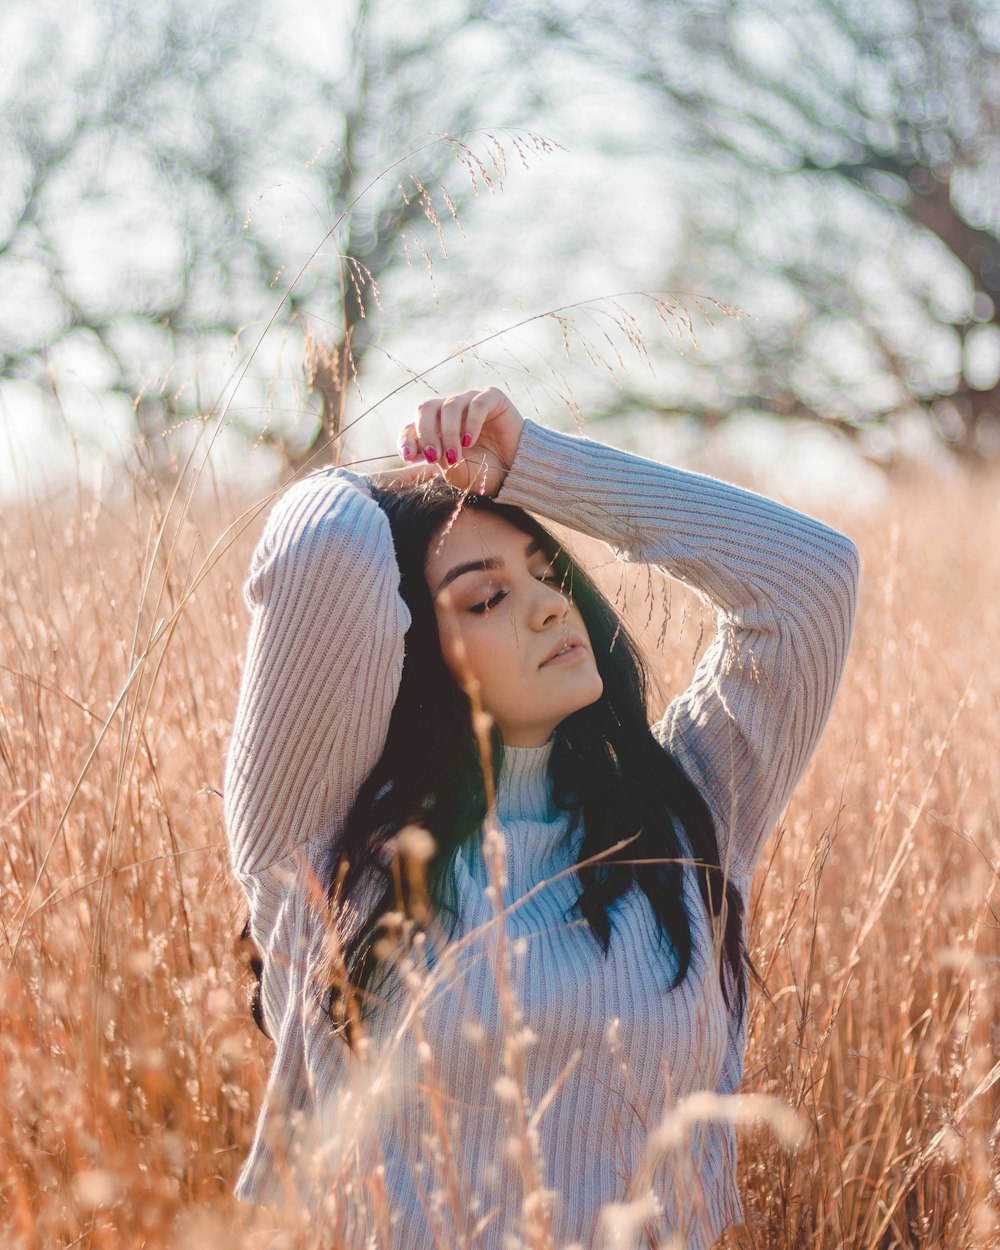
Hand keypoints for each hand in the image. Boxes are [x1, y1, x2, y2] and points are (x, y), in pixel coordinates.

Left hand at [396, 387, 524, 496]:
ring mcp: (470, 401)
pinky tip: (470, 441)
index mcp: (437, 428)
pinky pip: (476, 405)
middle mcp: (451, 410)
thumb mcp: (457, 472)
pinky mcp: (492, 398)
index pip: (412, 425)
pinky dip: (470, 424)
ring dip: (449, 434)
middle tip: (432, 456)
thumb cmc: (486, 472)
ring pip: (449, 406)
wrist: (518, 472)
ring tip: (455, 456)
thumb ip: (438, 460)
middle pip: (426, 408)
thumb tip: (421, 448)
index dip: (407, 438)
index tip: (408, 456)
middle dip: (425, 433)